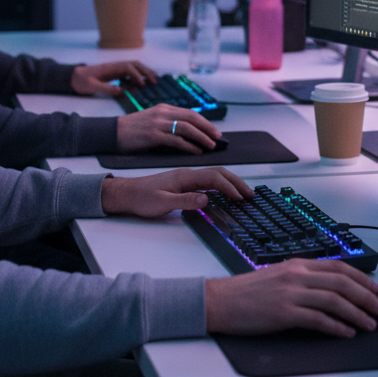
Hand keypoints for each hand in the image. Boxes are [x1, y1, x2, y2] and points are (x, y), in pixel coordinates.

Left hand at [70, 61, 157, 96]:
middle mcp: (115, 66)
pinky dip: (138, 76)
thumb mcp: (91, 86)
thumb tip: (121, 90)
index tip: (142, 84)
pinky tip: (142, 84)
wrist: (73, 77)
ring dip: (144, 72)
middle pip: (135, 65)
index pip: (128, 67)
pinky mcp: (115, 74)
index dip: (136, 75)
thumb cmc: (81, 81)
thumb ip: (106, 88)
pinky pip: (130, 73)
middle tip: (155, 80)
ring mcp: (116, 69)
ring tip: (154, 79)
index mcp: (111, 68)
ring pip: (134, 67)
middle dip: (146, 71)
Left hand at [100, 167, 253, 217]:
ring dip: (230, 183)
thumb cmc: (142, 198)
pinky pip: (208, 181)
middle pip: (219, 174)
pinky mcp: (184, 183)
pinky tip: (224, 194)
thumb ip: (185, 201)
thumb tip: (206, 199)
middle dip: (236, 183)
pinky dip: (221, 186)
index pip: (214, 178)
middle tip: (250, 195)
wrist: (127, 193)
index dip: (229, 188)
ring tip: (242, 193)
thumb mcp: (162, 203)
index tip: (240, 199)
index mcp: (185, 176)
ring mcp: (187, 178)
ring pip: (214, 176)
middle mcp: (188, 174)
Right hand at [117, 105, 221, 153]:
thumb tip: (188, 132)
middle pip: (192, 118)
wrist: (113, 133)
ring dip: (201, 137)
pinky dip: (189, 146)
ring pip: (187, 128)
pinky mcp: (153, 136)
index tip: (215, 130)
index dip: (205, 122)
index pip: (190, 113)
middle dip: (208, 128)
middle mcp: (163, 113)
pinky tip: (196, 151)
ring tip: (210, 146)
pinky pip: (176, 140)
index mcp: (164, 108)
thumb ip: (168, 122)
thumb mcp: (152, 119)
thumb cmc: (133, 130)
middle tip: (218, 138)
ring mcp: (158, 123)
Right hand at [205, 259, 377, 338]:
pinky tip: (346, 332)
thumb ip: (301, 279)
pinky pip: (318, 319)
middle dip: (365, 296)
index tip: (374, 288)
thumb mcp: (277, 275)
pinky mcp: (284, 313)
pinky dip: (336, 326)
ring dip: (357, 313)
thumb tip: (328, 291)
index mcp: (296, 264)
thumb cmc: (246, 291)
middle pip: (341, 283)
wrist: (220, 300)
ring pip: (334, 300)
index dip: (360, 278)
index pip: (337, 267)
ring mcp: (291, 293)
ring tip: (370, 324)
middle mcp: (296, 275)